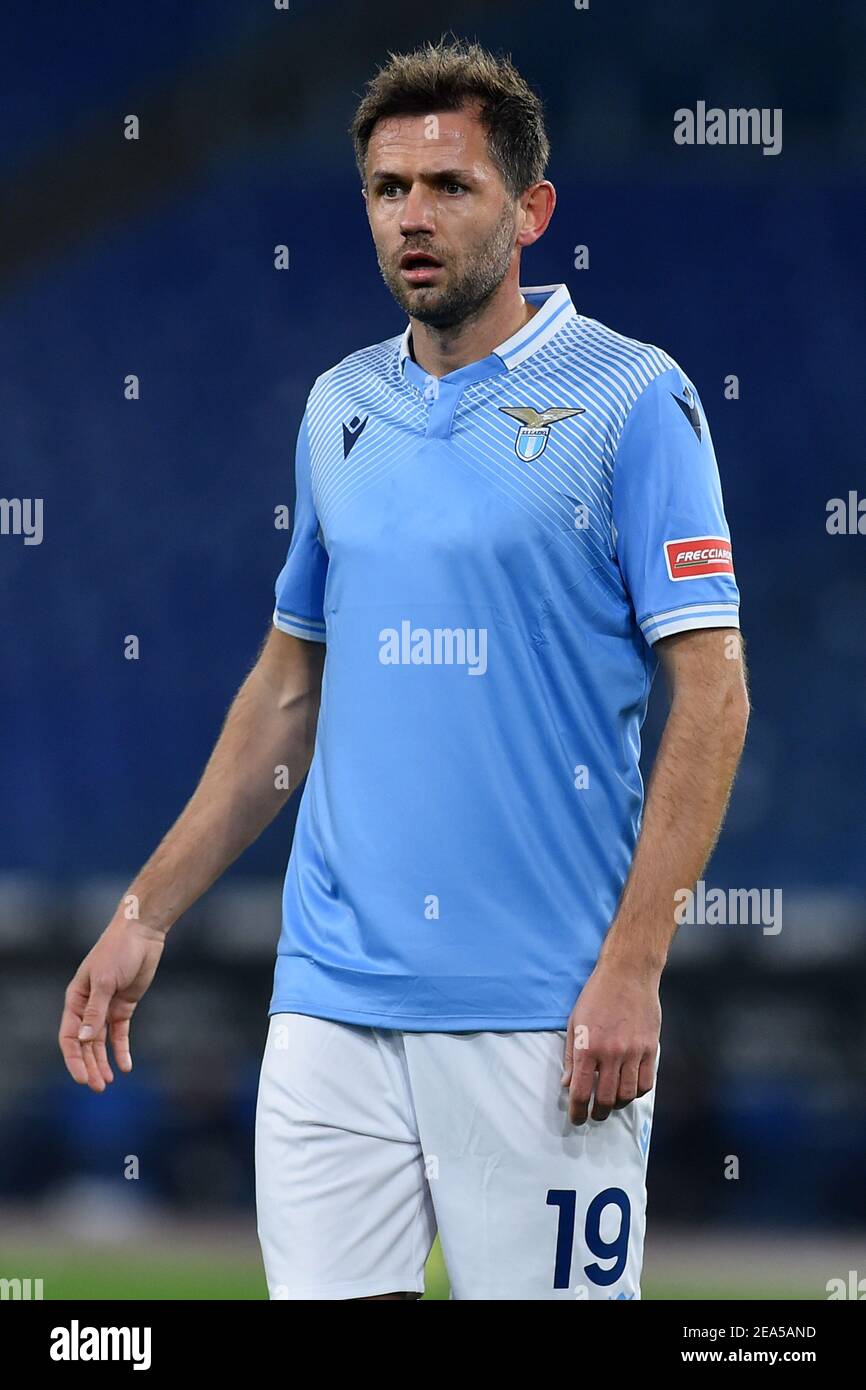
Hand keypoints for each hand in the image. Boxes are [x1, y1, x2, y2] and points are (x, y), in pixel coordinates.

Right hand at [59, 919, 164, 1091]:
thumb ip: (95, 1011)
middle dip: (89, 1066)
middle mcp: (87, 1007)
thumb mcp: (105, 981)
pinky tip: (125, 1066)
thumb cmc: (117, 951)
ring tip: (107, 1082)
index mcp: (75, 999)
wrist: (142, 933)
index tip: (82, 1078)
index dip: (73, 1059)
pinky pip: (119, 1034)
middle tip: (98, 1088)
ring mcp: (106, 1008)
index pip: (69, 1036)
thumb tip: (83, 1039)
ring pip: (100, 1043)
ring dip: (102, 1062)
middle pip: (84, 1044)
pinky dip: (121, 1050)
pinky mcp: (124, 1006)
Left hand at [561, 959, 660, 1123]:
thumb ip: (571, 1057)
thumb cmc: (596, 996)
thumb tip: (568, 1085)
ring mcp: (633, 1052)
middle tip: (594, 1114)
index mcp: (587, 1047)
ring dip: (617, 1104)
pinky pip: (646, 1082)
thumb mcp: (575, 1023)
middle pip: (605, 1099)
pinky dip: (637, 1092)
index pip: (581, 1092)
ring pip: (627, 1095)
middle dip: (597, 1113)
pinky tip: (629, 1089)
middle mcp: (610, 1053)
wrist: (627, 974)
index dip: (577, 1111)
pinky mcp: (650, 1048)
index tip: (576, 1118)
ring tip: (611, 1103)